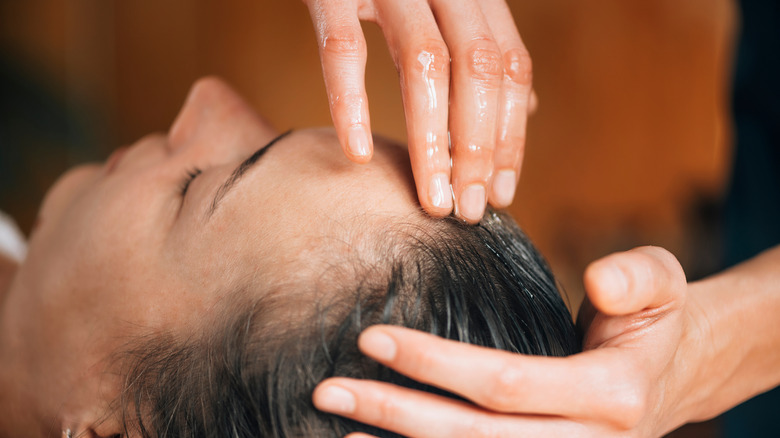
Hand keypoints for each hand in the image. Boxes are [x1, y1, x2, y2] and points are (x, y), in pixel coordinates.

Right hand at [303, 0, 535, 221]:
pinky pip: (342, 48)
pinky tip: (357, 153)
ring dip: (433, 141)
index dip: (512, 133)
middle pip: (479, 68)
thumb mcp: (444, 5)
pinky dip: (350, 103)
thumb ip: (483, 50)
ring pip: (426, 63)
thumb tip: (528, 107)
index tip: (500, 192)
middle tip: (467, 209)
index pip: (510, 67)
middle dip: (478, 147)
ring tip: (431, 199)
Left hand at [313, 246, 704, 436]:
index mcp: (612, 396)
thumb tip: (598, 282)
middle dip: (396, 415)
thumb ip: (638, 277)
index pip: (504, 384)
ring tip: (340, 430)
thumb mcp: (662, 284)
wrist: (670, 377)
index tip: (371, 338)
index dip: (433, 363)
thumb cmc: (650, 321)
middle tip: (329, 391)